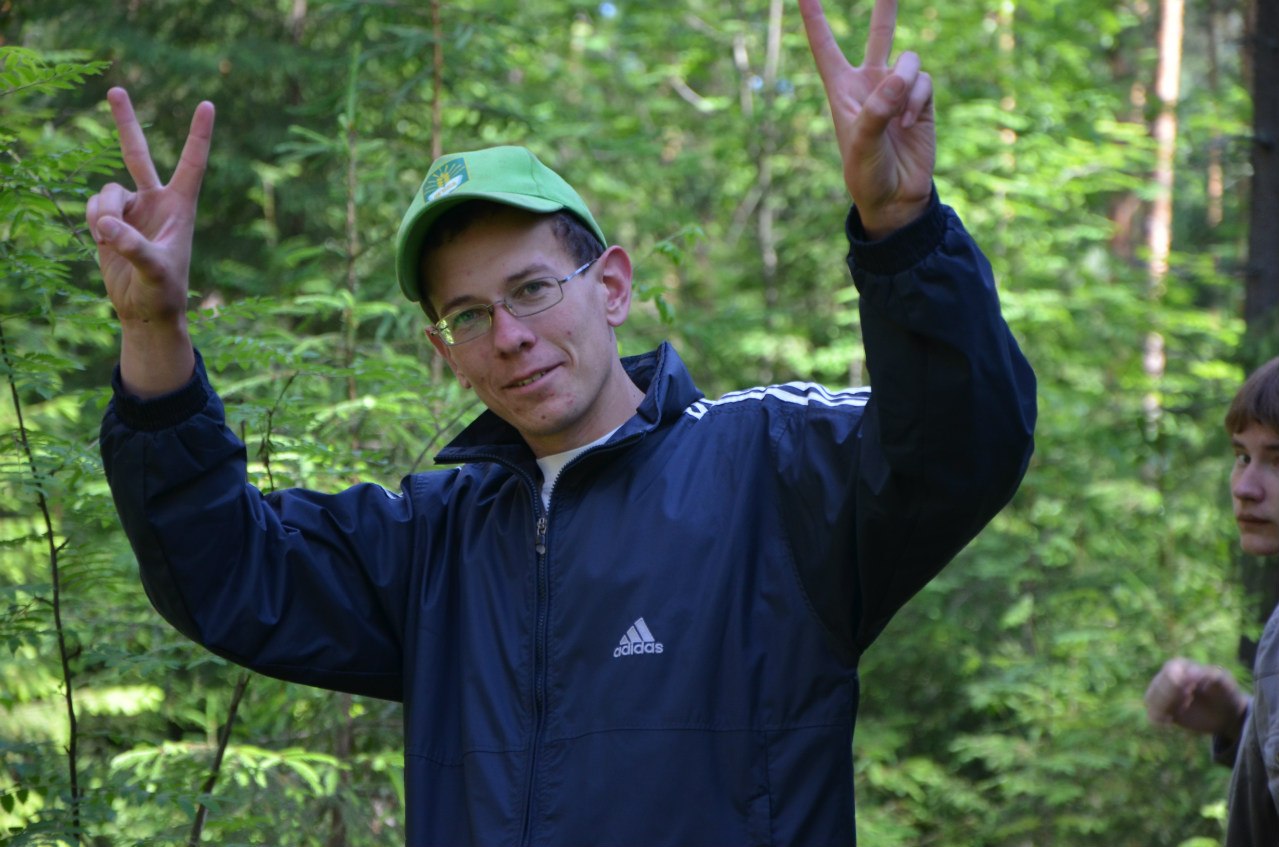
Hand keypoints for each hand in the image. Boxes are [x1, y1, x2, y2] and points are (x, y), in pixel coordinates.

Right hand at [86, 87, 213, 326]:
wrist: (145, 309)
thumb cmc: (163, 291)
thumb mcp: (155, 271)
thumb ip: (133, 247)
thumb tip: (107, 226)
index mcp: (181, 206)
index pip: (193, 163)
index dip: (199, 134)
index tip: (208, 104)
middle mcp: (157, 200)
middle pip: (137, 153)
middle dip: (125, 122)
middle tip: (115, 90)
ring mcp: (132, 208)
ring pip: (107, 191)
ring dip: (104, 212)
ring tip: (112, 239)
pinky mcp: (111, 220)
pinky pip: (94, 206)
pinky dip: (94, 221)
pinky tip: (105, 241)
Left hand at [799, 0, 935, 237]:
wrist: (895, 197)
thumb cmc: (866, 173)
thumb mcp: (861, 143)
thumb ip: (877, 108)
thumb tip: (900, 75)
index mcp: (841, 89)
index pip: (825, 46)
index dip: (814, 18)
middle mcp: (869, 83)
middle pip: (879, 34)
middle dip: (886, 7)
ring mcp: (897, 90)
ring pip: (908, 60)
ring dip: (906, 86)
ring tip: (899, 121)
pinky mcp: (921, 100)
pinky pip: (924, 82)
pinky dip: (917, 101)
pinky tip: (908, 125)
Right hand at [1144, 657, 1249, 738]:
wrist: (1226, 713)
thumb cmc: (1225, 693)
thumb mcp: (1223, 683)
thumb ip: (1209, 675)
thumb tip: (1190, 673)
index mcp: (1180, 666)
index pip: (1169, 672)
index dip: (1175, 684)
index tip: (1189, 694)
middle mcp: (1167, 678)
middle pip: (1156, 686)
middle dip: (1169, 698)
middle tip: (1187, 703)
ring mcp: (1163, 694)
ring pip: (1150, 700)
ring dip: (1163, 708)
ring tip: (1179, 712)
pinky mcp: (1163, 709)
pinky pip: (1151, 713)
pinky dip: (1157, 718)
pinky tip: (1170, 721)